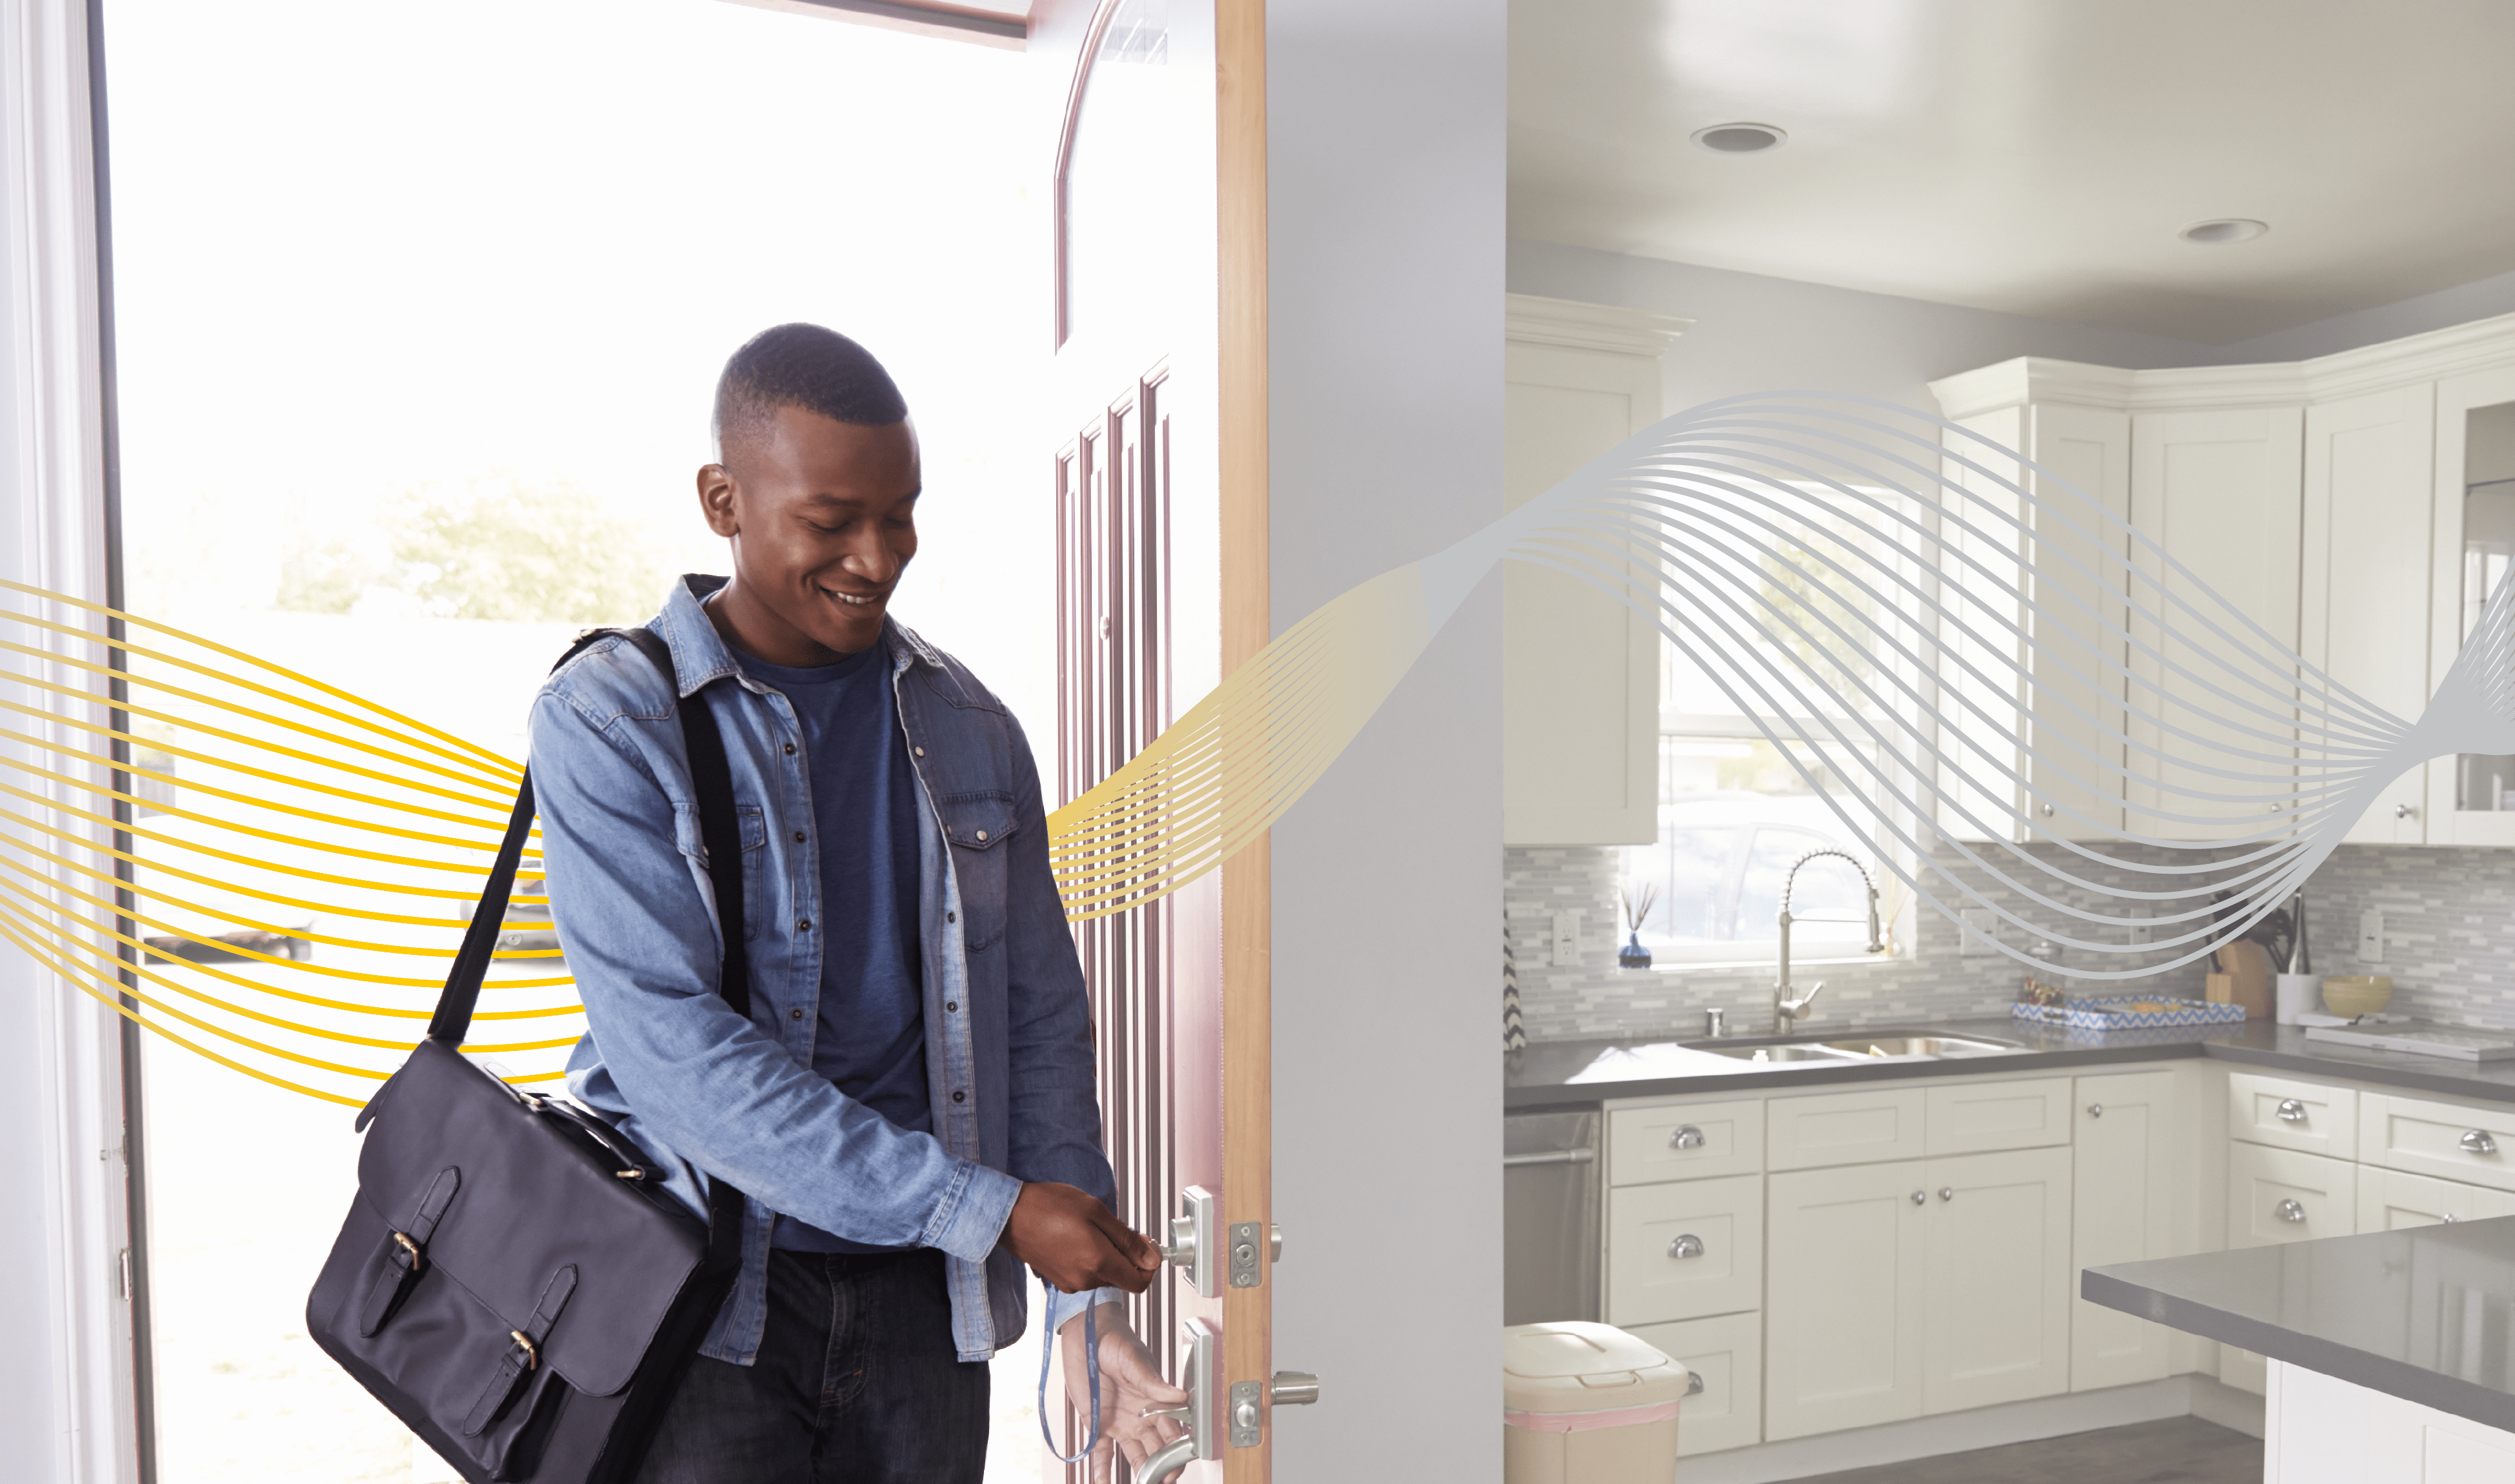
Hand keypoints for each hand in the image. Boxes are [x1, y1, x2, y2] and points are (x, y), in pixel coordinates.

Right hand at [1001, 1182, 1161, 1294]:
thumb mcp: (1096, 1211)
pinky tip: (1075, 1236)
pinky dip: (1089, 1258)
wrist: (1008, 1215)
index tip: (1144, 1244)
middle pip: (1121, 1276)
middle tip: (1111, 1226)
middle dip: (1125, 1254)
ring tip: (1087, 1227)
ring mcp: (1071, 1283)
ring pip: (1103, 1273)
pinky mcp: (1059, 1280)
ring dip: (1105, 1254)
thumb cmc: (1050, 1206)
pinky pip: (1086, 1273)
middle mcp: (1085, 1280)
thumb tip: (1152, 1260)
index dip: (1148, 1264)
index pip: (1139, 1283)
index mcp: (1098, 1263)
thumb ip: (1127, 1239)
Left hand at [1061, 1303, 1186, 1482]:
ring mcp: (1121, 1423)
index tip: (1180, 1466)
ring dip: (1142, 1474)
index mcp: (1156, 1401)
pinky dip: (1102, 1471)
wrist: (1087, 1335)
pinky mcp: (1098, 1425)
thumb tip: (1181, 1397)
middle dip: (1165, 1469)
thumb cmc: (1115, 1341)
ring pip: (1136, 1457)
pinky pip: (1102, 1453)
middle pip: (1159, 1450)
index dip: (1179, 1451)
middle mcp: (1142, 1416)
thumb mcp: (1135, 1361)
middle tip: (1165, 1482)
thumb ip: (1154, 1383)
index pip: (1174, 1431)